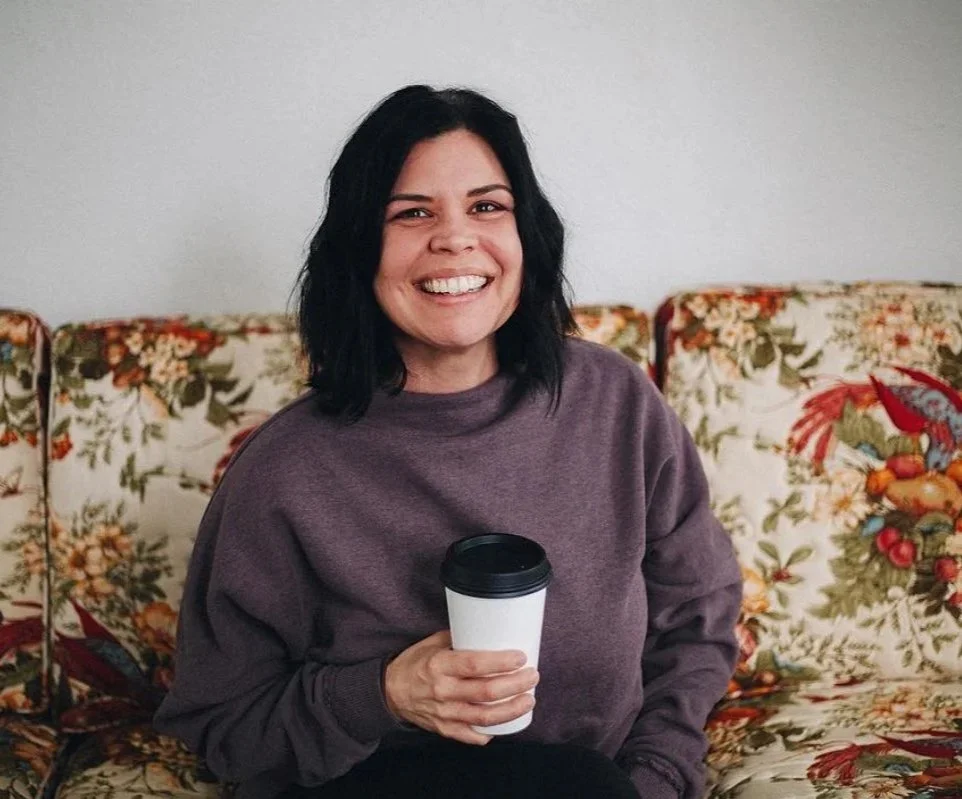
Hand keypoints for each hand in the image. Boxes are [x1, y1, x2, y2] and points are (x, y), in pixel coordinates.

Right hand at [383, 630, 538, 744]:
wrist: (390, 692)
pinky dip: (491, 731)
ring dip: (511, 709)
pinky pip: (472, 734)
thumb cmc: (414, 664)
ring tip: (529, 699)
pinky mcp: (445, 729)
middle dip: (515, 685)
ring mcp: (445, 713)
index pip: (474, 665)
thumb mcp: (432, 644)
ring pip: (484, 716)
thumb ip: (459, 638)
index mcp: (439, 665)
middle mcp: (443, 691)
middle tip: (532, 676)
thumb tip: (488, 630)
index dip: (500, 662)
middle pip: (486, 692)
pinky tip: (507, 723)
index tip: (520, 657)